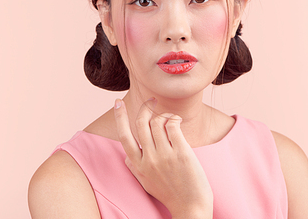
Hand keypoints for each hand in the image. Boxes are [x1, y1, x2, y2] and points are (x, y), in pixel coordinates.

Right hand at [114, 98, 212, 218]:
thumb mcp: (145, 182)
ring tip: (171, 118)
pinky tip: (177, 121)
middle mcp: (149, 159)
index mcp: (138, 166)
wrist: (190, 207)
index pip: (124, 136)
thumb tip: (126, 156)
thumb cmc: (170, 194)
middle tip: (152, 100)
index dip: (120, 117)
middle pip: (141, 124)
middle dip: (145, 107)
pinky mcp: (181, 153)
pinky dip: (173, 118)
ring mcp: (164, 156)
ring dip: (164, 114)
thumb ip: (135, 168)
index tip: (117, 103)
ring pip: (157, 122)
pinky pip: (172, 126)